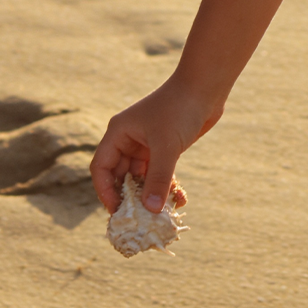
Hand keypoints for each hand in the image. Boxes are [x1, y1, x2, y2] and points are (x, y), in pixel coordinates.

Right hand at [90, 76, 222, 214]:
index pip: (102, 167)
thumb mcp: (167, 146)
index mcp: (119, 133)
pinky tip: (180, 198)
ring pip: (142, 177)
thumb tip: (151, 209)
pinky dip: (167, 185)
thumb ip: (159, 178)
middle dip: (129, 196)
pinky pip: (160, 173)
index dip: (105, 191)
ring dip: (151, 193)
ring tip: (161, 213)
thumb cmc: (180, 109)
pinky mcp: (166, 148)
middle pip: (121, 175)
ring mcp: (148, 144)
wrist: (206, 88)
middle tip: (138, 219)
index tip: (116, 211)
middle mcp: (129, 139)